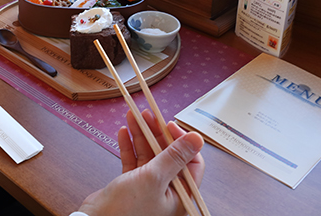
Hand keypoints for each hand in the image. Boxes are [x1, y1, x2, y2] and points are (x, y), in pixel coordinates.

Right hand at [78, 109, 204, 215]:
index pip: (191, 162)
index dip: (181, 141)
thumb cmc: (127, 210)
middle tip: (147, 114)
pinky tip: (123, 132)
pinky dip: (128, 147)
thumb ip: (174, 156)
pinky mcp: (131, 185)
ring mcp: (148, 188)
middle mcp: (167, 192)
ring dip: (140, 135)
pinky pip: (133, 161)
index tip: (168, 124)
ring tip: (132, 116)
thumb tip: (196, 138)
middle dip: (156, 133)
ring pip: (148, 155)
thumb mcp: (153, 178)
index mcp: (180, 195)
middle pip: (167, 155)